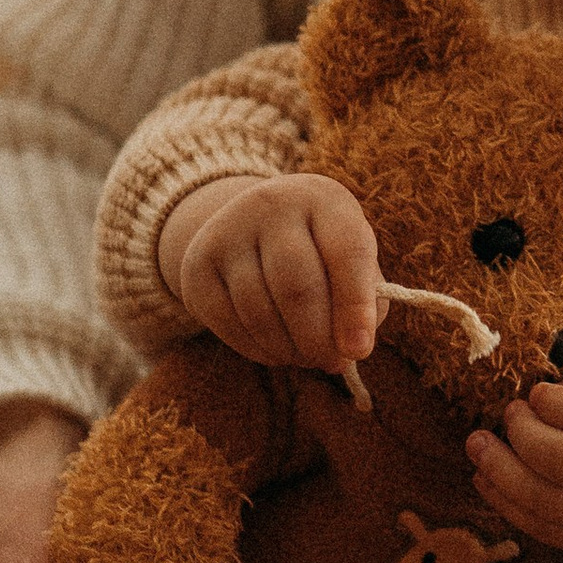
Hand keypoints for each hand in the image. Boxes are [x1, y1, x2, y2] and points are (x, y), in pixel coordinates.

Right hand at [160, 171, 381, 373]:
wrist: (256, 226)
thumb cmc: (323, 254)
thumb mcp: (354, 265)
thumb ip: (365, 306)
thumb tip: (343, 355)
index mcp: (325, 199)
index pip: (346, 251)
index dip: (355, 305)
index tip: (358, 350)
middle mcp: (273, 203)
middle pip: (297, 286)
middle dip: (318, 339)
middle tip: (330, 362)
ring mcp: (228, 230)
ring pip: (258, 310)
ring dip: (287, 349)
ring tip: (304, 356)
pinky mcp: (197, 263)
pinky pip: (227, 322)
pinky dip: (256, 349)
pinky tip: (275, 350)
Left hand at [468, 369, 562, 562]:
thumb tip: (551, 387)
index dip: (558, 404)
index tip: (537, 393)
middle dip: (524, 436)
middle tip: (508, 415)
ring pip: (550, 504)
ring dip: (503, 474)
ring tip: (478, 446)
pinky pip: (548, 532)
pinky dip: (510, 506)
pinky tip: (488, 481)